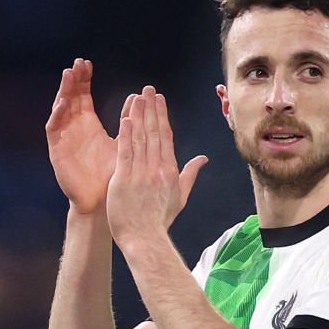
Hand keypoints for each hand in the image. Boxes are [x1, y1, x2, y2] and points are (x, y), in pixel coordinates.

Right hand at [46, 58, 132, 213]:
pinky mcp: (57, 151)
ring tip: (68, 75)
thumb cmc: (112, 175)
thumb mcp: (122, 142)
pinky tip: (64, 103)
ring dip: (63, 92)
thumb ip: (127, 120)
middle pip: (69, 98)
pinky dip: (58, 115)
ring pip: (60, 110)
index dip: (83, 80)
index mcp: (88, 125)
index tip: (88, 64)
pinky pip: (54, 129)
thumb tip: (137, 97)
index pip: (83, 96)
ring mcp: (64, 139)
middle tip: (77, 63)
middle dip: (73, 80)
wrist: (103, 201)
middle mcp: (73, 129)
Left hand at [107, 86, 207, 248]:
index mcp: (170, 171)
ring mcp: (141, 173)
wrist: (145, 238)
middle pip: (155, 132)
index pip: (166, 137)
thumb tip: (203, 159)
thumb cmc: (160, 220)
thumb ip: (190, 174)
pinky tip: (126, 118)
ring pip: (141, 138)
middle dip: (151, 109)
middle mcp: (157, 168)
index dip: (162, 116)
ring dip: (139, 115)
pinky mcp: (124, 179)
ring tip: (137, 96)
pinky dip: (126, 135)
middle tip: (148, 89)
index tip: (159, 100)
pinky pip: (126, 152)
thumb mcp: (180, 197)